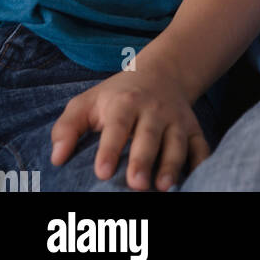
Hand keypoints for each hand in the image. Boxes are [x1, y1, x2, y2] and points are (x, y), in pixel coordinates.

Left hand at [50, 64, 210, 191]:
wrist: (163, 72)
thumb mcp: (87, 102)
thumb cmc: (117, 96)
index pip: (117, 125)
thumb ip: (68, 127)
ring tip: (164, 187)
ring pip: (177, 142)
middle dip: (144, 159)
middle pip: (149, 135)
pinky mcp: (193, 128)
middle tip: (136, 184)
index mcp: (125, 104)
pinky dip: (202, 161)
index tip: (102, 172)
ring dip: (172, 164)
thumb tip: (57, 158)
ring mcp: (176, 120)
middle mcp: (153, 110)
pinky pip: (201, 145)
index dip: (110, 148)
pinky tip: (197, 178)